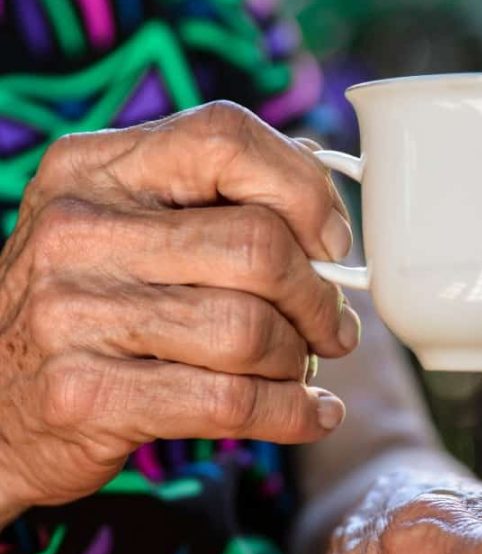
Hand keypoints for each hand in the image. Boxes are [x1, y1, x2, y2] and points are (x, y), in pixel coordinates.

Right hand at [0, 101, 359, 514]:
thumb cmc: (90, 308)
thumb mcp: (126, 229)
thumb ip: (211, 198)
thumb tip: (320, 175)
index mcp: (95, 169)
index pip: (225, 138)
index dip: (304, 190)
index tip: (334, 245)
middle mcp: (79, 231)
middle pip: (257, 246)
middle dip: (319, 298)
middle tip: (334, 328)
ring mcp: (75, 314)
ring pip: (249, 331)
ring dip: (300, 359)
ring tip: (303, 369)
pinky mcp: (87, 395)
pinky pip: (229, 402)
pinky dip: (293, 414)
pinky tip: (312, 414)